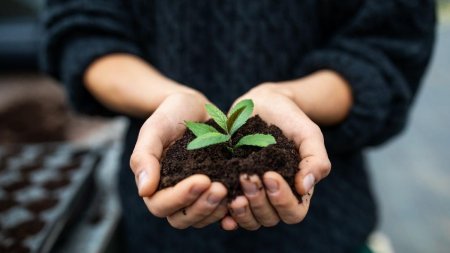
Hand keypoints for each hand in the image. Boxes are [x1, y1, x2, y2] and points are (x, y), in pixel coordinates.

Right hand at [130, 92, 228, 228]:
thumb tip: (144, 191)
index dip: (181, 197)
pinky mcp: (214, 191)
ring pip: (202, 218)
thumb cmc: (170, 115)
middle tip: (221, 188)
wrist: (194, 107)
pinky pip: (221, 211)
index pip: (161, 205)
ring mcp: (195, 196)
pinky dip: (231, 211)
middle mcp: (174, 195)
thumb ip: (144, 157)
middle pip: (182, 218)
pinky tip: (242, 199)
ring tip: (232, 190)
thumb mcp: (154, 129)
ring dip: (216, 210)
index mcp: (155, 185)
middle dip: (202, 207)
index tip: (202, 180)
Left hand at [221, 83, 330, 230]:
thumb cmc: (290, 119)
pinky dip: (224, 214)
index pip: (293, 212)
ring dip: (241, 211)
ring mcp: (252, 195)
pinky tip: (219, 202)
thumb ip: (316, 160)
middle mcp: (273, 198)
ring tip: (233, 193)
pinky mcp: (232, 188)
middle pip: (269, 218)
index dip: (282, 200)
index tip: (270, 175)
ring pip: (249, 219)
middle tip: (246, 176)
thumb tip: (305, 187)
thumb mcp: (309, 134)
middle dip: (258, 201)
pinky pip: (228, 211)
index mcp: (296, 191)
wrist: (263, 103)